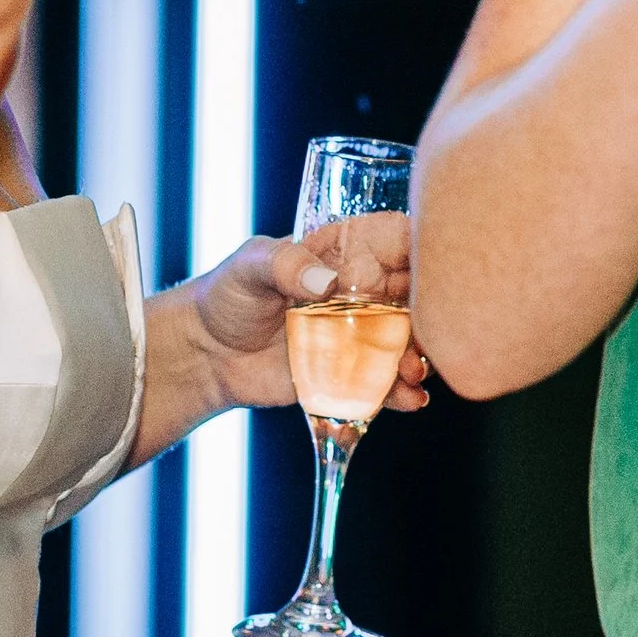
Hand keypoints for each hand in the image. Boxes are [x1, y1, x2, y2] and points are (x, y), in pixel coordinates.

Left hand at [187, 214, 430, 415]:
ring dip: (419, 355)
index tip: (424, 270)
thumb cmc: (228, 295)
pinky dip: (402, 392)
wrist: (207, 354)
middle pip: (416, 293)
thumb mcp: (249, 267)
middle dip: (430, 311)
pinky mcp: (350, 371)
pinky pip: (386, 381)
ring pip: (409, 340)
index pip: (398, 238)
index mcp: (344, 250)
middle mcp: (361, 290)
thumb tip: (325, 281)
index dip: (420, 248)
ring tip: (411, 371)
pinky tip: (410, 399)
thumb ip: (283, 265)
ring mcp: (359, 332)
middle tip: (424, 330)